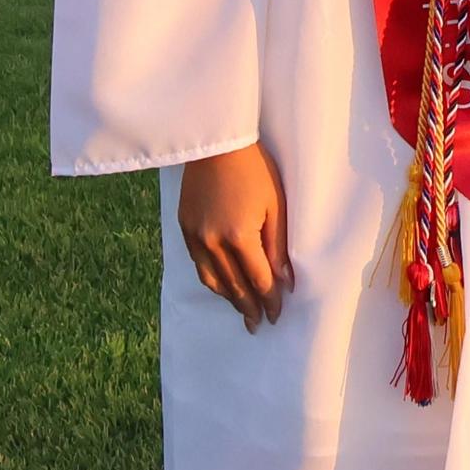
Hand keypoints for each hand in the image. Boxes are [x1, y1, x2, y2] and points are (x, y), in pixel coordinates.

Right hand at [178, 141, 292, 332]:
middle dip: (249, 307)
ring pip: (213, 281)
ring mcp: (195, 238)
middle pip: (234, 286)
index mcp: (239, 237)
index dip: (269, 300)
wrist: (217, 145)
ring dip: (229, 298)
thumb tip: (284, 280)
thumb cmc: (254, 169)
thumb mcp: (275, 205)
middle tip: (258, 324)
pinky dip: (212, 280)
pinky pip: (199, 266)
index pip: (258, 280)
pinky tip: (221, 286)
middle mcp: (213, 243)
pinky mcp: (184, 229)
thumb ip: (277, 246)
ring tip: (242, 310)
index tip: (276, 315)